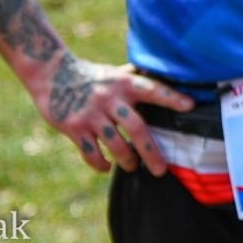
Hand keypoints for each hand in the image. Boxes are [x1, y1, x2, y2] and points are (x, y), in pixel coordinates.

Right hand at [30, 53, 194, 175]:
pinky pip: (91, 152)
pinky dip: (100, 164)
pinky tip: (106, 167)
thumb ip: (136, 81)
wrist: (52, 74)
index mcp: (124, 83)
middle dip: (151, 152)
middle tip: (161, 170)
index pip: (153, 89)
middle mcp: (110, 98)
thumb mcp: (115, 73)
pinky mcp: (74, 127)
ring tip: (133, 166)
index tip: (190, 106)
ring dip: (127, 160)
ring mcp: (91, 114)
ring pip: (115, 144)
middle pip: (137, 128)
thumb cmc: (92, 75)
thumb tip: (167, 80)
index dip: (171, 98)